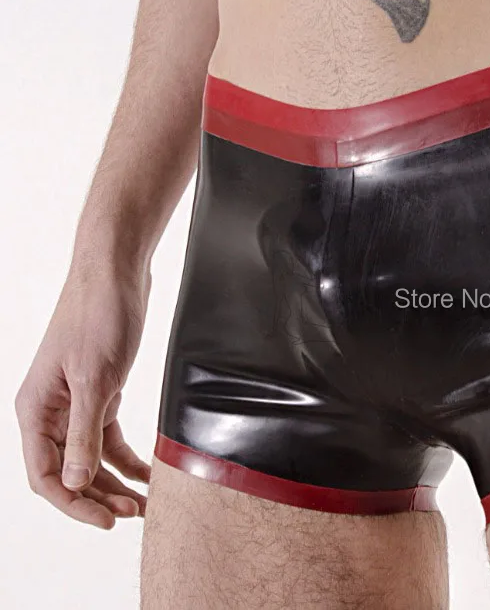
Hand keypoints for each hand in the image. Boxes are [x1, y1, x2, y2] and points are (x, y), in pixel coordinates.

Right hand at [15, 263, 151, 528]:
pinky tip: (147, 474)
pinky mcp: (101, 393)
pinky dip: (127, 458)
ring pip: (90, 459)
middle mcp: (50, 412)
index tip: (107, 521)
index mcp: (36, 411)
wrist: (115, 276)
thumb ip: (84, 434)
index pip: (45, 476)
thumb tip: (76, 482)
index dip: (74, 503)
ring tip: (145, 503)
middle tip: (136, 513)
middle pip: (69, 473)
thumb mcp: (96, 380)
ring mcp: (75, 404)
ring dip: (115, 483)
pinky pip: (108, 438)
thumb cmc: (99, 318)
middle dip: (99, 497)